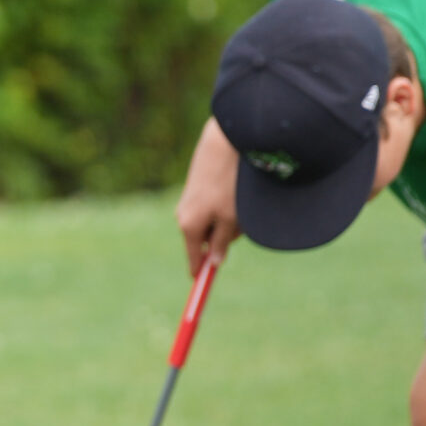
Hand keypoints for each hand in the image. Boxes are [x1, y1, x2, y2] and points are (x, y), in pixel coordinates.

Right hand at [176, 116, 241, 276]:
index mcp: (189, 226)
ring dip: (228, 217)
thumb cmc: (229, 184)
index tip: (199, 283)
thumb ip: (222, 242)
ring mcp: (189, 198)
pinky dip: (226, 201)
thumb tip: (214, 261)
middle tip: (241, 225)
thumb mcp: (231, 219)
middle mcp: (184, 214)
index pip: (193, 256)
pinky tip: (234, 186)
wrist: (224, 143)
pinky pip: (212, 203)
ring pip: (212, 219)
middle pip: (206, 238)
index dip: (199, 269)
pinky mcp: (196, 184)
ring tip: (240, 200)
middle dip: (223, 237)